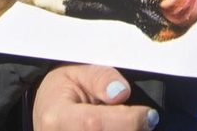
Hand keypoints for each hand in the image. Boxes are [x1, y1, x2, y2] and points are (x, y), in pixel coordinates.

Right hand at [32, 65, 157, 130]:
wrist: (47, 112)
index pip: (94, 124)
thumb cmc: (61, 91)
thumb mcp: (78, 71)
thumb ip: (101, 78)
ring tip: (129, 123)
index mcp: (56, 118)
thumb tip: (121, 92)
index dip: (128, 121)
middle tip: (145, 120)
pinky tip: (121, 128)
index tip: (148, 114)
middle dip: (131, 129)